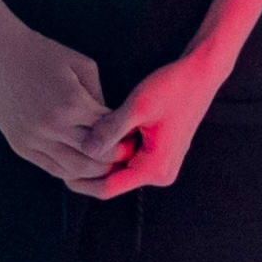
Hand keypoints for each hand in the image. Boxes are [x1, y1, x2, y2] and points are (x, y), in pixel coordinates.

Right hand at [0, 22, 110, 187]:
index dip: (126, 134)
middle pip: (97, 157)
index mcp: (72, 102)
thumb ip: (100, 96)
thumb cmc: (42, 53)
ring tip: (106, 160)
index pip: (110, 131)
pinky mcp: (21, 146)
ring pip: (76, 169)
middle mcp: (52, 125)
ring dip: (95, 169)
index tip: (134, 134)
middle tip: (126, 152)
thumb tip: (113, 123)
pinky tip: (82, 161)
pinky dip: (72, 170)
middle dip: (116, 157)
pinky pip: (53, 169)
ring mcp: (34, 139)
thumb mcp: (81, 65)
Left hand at [75, 50, 222, 198]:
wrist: (200, 74)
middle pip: (114, 180)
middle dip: (89, 170)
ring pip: (120, 168)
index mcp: (155, 168)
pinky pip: (129, 158)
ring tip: (74, 144)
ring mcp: (161, 164)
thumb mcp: (138, 106)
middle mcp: (160, 173)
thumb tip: (86, 149)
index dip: (82, 182)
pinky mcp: (160, 153)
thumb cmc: (173, 88)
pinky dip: (113, 149)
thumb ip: (111, 130)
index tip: (60, 172)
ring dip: (101, 158)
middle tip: (62, 155)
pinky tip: (96, 134)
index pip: (109, 188)